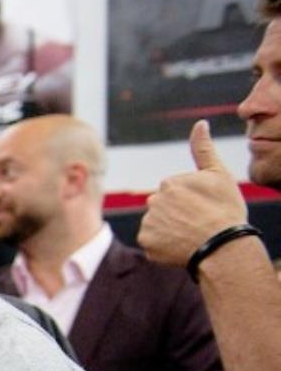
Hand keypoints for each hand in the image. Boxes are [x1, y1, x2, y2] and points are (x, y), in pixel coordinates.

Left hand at [139, 121, 248, 268]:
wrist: (223, 245)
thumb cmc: (225, 209)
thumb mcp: (219, 175)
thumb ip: (204, 149)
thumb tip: (200, 124)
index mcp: (169, 183)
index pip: (176, 192)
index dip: (192, 201)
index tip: (204, 208)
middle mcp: (153, 201)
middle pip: (164, 208)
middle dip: (177, 214)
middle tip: (197, 223)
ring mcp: (148, 223)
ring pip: (157, 225)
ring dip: (170, 230)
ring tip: (190, 235)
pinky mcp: (146, 243)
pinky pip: (152, 243)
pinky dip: (163, 247)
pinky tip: (180, 247)